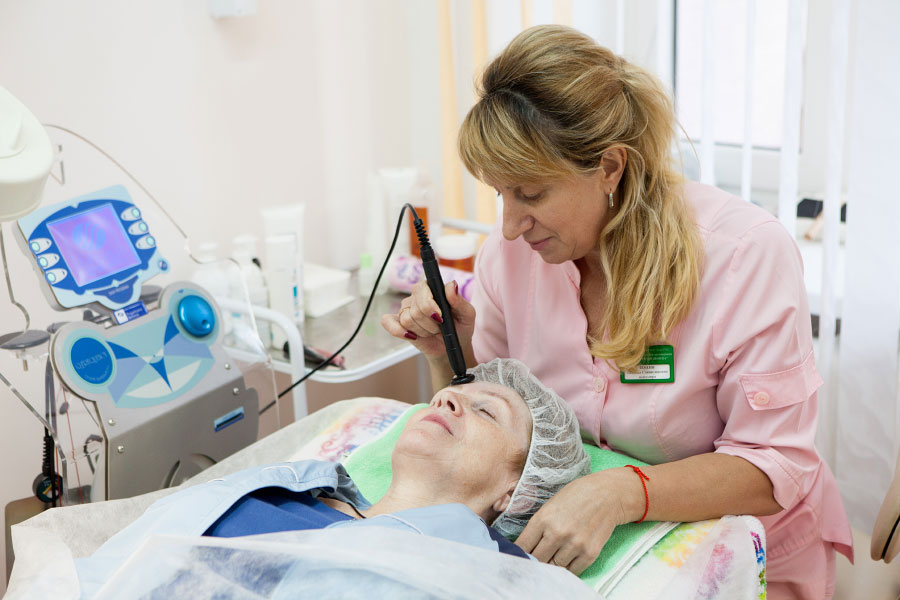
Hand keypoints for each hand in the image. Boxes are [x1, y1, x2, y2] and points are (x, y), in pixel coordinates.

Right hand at [381, 280, 475, 359]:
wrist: (451, 346)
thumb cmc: (460, 327)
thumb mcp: (467, 314)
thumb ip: (459, 300)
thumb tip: (451, 285)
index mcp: (432, 288)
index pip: (421, 289)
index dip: (429, 306)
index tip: (440, 318)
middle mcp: (416, 296)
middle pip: (415, 308)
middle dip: (430, 323)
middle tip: (440, 328)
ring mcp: (405, 309)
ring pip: (406, 320)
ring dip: (422, 331)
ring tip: (432, 332)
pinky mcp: (397, 322)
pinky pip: (388, 322)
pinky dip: (399, 331)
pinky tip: (412, 336)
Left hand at [515, 469, 638, 574]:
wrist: (608, 494)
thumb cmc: (577, 495)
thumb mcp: (551, 505)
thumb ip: (538, 526)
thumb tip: (526, 547)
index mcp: (543, 519)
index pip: (522, 546)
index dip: (518, 553)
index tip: (517, 555)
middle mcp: (557, 533)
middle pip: (536, 560)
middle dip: (534, 560)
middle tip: (535, 558)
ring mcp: (574, 545)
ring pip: (554, 567)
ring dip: (551, 564)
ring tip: (553, 556)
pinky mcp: (589, 553)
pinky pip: (572, 571)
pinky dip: (567, 568)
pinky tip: (566, 559)